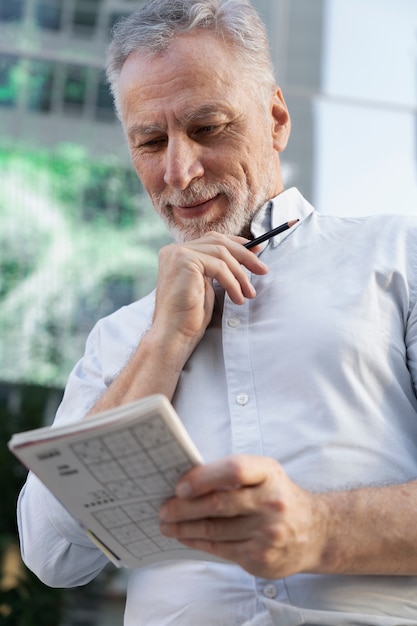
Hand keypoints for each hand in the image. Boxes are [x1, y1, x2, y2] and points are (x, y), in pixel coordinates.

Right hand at [152, 232, 267, 349]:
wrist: (173, 335)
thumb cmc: (189, 316)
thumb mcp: (207, 285)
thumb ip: (217, 267)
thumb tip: (245, 254)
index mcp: (178, 253)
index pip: (212, 239)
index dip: (237, 243)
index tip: (257, 251)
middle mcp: (174, 250)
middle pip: (218, 242)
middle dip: (245, 255)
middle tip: (263, 270)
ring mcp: (178, 253)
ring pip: (221, 254)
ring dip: (240, 275)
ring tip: (249, 293)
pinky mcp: (184, 260)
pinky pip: (219, 267)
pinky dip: (232, 283)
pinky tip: (238, 298)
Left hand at [159, 455, 327, 578]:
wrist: (315, 531)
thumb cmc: (278, 496)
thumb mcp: (264, 474)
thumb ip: (232, 474)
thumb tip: (187, 481)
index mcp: (269, 474)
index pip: (234, 470)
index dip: (204, 477)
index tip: (180, 486)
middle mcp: (271, 503)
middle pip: (219, 504)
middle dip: (184, 507)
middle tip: (164, 509)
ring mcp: (267, 533)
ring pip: (215, 530)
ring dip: (185, 528)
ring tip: (167, 524)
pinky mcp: (261, 558)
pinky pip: (221, 549)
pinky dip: (198, 543)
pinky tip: (186, 537)